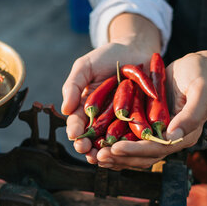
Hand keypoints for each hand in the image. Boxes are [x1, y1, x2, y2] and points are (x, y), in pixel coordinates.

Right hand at [61, 42, 153, 157]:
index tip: (75, 135)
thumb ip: (73, 85)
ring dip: (108, 152)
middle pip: (93, 139)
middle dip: (89, 147)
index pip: (77, 124)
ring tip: (104, 156)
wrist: (137, 49)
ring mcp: (122, 122)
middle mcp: (102, 120)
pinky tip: (128, 150)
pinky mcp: (142, 122)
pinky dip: (131, 145)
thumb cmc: (107, 56)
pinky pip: (136, 137)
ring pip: (113, 142)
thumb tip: (65, 109)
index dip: (75, 131)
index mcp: (86, 109)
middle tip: (87, 152)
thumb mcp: (85, 67)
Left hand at [84, 54, 206, 169]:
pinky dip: (116, 143)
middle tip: (98, 155)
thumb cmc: (200, 75)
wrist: (195, 66)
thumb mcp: (201, 91)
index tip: (116, 148)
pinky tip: (98, 142)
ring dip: (115, 156)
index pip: (158, 149)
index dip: (136, 151)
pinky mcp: (148, 124)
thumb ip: (191, 114)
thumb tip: (173, 135)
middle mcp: (171, 138)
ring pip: (135, 152)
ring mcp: (158, 132)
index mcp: (185, 135)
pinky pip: (131, 139)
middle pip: (143, 156)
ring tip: (94, 155)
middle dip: (120, 157)